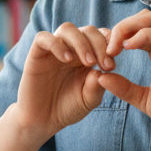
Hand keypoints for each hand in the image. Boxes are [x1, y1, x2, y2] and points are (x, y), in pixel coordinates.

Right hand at [14, 23, 113, 140]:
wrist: (42, 121)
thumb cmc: (67, 108)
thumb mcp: (89, 99)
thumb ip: (98, 85)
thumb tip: (104, 71)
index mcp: (87, 55)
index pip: (101, 37)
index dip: (111, 43)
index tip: (114, 63)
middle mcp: (71, 49)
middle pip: (87, 30)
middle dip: (100, 44)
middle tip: (105, 65)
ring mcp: (53, 50)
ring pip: (67, 29)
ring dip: (81, 42)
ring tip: (89, 63)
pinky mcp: (36, 54)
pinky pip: (43, 38)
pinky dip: (56, 44)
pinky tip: (67, 59)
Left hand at [97, 10, 150, 147]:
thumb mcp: (144, 99)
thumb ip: (124, 88)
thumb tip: (100, 77)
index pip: (137, 29)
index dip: (118, 36)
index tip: (104, 53)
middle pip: (142, 18)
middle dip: (121, 26)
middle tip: (107, 48)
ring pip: (150, 19)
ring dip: (127, 28)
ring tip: (114, 48)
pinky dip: (140, 35)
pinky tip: (127, 48)